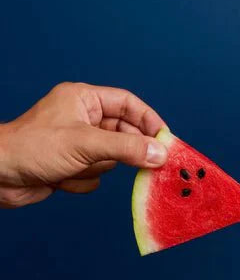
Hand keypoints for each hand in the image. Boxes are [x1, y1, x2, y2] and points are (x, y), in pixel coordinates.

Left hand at [0, 82, 167, 207]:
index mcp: (83, 99)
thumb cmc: (32, 148)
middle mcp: (82, 118)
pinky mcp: (71, 165)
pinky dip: (82, 180)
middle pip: (124, 134)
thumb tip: (161, 154)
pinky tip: (61, 179)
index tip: (167, 140)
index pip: (128, 104)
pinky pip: (95, 175)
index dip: (149, 120)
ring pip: (111, 159)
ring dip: (96, 168)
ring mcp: (77, 143)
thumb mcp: (86, 145)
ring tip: (74, 168)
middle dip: (125, 152)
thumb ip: (127, 149)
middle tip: (148, 166)